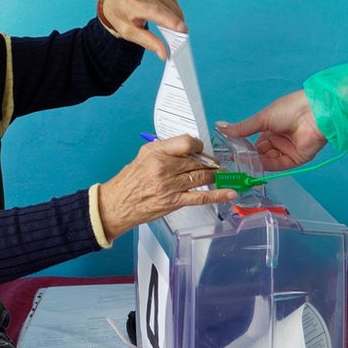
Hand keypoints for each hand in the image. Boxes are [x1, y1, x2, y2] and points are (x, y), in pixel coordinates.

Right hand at [98, 135, 236, 240]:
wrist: (117, 204)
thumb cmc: (130, 181)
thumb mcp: (143, 156)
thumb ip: (165, 149)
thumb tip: (187, 148)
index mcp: (156, 153)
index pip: (186, 142)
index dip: (198, 146)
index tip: (201, 150)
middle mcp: (163, 168)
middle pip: (197, 161)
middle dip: (210, 163)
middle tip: (216, 164)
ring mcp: (170, 186)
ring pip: (201, 177)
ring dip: (215, 176)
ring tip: (222, 174)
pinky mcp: (174, 202)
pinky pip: (200, 197)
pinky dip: (217, 195)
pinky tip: (230, 192)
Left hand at [100, 0, 186, 60]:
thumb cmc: (122, 16)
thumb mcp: (128, 32)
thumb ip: (147, 42)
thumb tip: (164, 53)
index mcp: (131, 4)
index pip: (154, 11)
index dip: (169, 20)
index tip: (181, 30)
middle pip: (167, 11)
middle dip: (177, 26)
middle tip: (180, 41)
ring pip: (174, 8)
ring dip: (175, 21)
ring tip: (164, 28)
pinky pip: (174, 4)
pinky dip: (173, 13)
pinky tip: (163, 16)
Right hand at [218, 90, 327, 170]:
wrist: (314, 112)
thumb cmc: (290, 109)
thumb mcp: (261, 119)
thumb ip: (241, 128)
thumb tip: (220, 126)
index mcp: (272, 128)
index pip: (255, 142)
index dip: (244, 147)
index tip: (231, 151)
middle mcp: (280, 140)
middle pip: (260, 153)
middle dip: (249, 156)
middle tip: (234, 160)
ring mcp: (288, 150)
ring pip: (267, 160)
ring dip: (256, 162)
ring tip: (242, 162)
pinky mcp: (296, 159)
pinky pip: (278, 165)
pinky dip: (266, 166)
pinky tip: (255, 164)